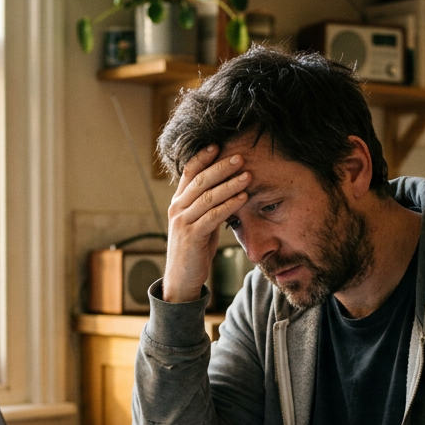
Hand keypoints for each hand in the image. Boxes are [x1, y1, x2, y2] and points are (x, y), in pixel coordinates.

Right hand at [161, 144, 250, 302]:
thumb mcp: (200, 223)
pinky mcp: (191, 236)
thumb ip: (208, 206)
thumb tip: (228, 188)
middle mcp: (177, 208)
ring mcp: (182, 222)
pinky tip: (242, 198)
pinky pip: (212, 216)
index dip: (203, 157)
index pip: (189, 172)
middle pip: (200, 181)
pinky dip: (229, 205)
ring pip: (208, 196)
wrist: (182, 279)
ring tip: (248, 175)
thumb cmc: (195, 250)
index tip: (219, 145)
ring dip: (230, 184)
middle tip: (241, 157)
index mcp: (178, 202)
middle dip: (222, 167)